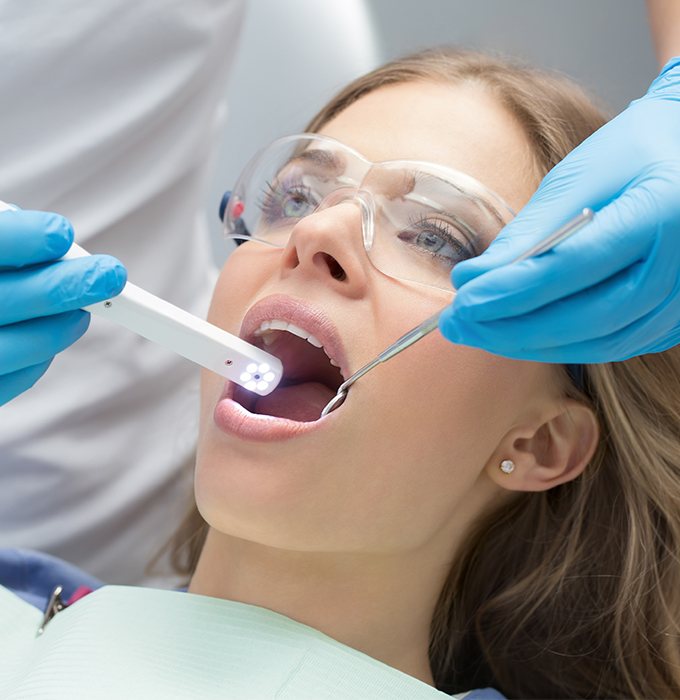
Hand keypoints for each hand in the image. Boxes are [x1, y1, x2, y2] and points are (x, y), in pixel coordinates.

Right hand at [0, 209, 125, 404]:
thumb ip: (6, 240)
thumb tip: (53, 240)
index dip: (20, 240)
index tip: (61, 233)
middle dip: (59, 287)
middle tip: (108, 275)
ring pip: (6, 349)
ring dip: (56, 328)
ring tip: (85, 309)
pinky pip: (3, 384)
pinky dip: (36, 359)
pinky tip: (54, 333)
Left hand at [440, 57, 679, 362]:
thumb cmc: (631, 155)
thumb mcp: (578, 176)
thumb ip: (529, 232)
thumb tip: (472, 280)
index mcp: (660, 211)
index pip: (572, 266)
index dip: (511, 291)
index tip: (461, 302)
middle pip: (585, 317)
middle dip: (510, 328)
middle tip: (457, 326)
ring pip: (597, 341)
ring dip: (529, 343)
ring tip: (478, 331)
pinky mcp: (674, 319)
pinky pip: (611, 345)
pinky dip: (560, 345)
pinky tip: (519, 336)